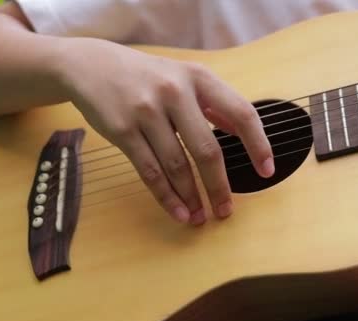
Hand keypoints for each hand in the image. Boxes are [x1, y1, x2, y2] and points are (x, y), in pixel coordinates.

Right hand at [58, 38, 274, 224]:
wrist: (90, 66)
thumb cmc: (146, 76)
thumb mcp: (183, 76)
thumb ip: (212, 103)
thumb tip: (239, 130)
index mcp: (198, 78)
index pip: (241, 113)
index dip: (258, 144)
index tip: (267, 171)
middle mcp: (175, 92)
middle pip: (207, 149)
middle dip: (219, 186)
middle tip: (226, 211)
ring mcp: (146, 111)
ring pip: (177, 165)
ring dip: (192, 197)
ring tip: (200, 217)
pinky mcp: (122, 130)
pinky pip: (149, 171)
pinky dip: (166, 197)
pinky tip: (178, 212)